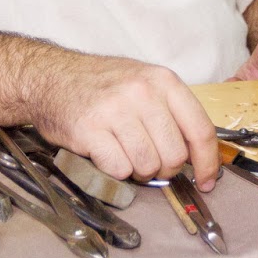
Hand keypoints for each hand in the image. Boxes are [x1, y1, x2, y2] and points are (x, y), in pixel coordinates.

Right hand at [28, 55, 220, 190]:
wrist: (50, 77)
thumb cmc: (100, 84)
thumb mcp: (144, 82)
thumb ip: (172, 111)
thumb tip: (198, 153)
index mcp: (163, 80)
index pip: (200, 129)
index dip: (208, 162)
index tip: (207, 181)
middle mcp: (142, 93)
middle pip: (175, 155)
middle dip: (164, 168)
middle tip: (149, 160)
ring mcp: (115, 110)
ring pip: (148, 166)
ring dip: (138, 170)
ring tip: (124, 153)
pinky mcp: (90, 130)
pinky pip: (119, 169)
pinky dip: (115, 169)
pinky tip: (105, 151)